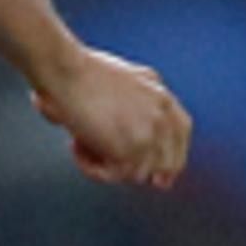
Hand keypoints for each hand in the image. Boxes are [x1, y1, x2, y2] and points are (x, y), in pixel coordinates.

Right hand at [32, 47, 191, 189]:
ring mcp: (150, 135)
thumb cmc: (80, 69)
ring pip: (136, 174)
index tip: (147, 168)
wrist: (65, 69)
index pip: (180, 138)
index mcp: (163, 99)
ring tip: (79, 142)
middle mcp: (163, 118)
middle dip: (137, 169)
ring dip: (106, 164)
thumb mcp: (127, 78)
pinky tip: (74, 145)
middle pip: (167, 165)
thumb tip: (132, 129)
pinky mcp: (131, 150)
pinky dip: (90, 167)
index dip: (164, 157)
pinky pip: (113, 176)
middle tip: (106, 162)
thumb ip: (142, 100)